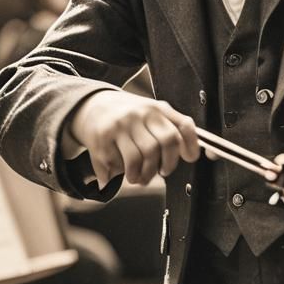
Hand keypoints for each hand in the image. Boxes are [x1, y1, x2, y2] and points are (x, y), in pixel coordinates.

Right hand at [70, 90, 199, 189]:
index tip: (190, 158)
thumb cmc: (128, 115)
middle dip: (168, 164)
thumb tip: (192, 152)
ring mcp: (122, 124)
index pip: (183, 125)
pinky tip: (122, 171)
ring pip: (142, 158)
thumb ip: (171, 127)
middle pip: (166, 143)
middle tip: (162, 172)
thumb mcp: (151, 113)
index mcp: (157, 108)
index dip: (191, 145)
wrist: (91, 105)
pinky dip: (124, 173)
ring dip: (144, 175)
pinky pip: (120, 163)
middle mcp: (141, 113)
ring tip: (140, 177)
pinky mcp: (103, 137)